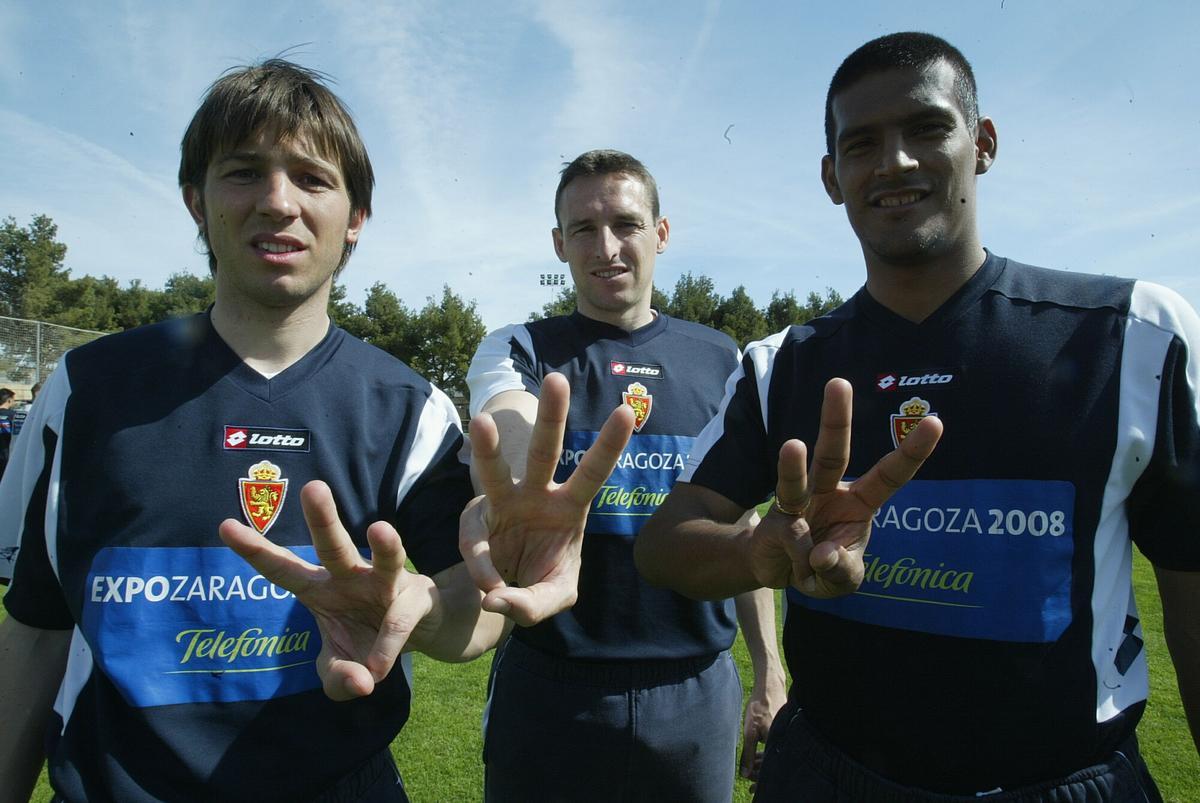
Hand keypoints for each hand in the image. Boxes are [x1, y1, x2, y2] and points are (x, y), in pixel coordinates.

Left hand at [219, 481, 436, 700]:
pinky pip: (400, 620)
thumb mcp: (343, 671)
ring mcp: (387, 584)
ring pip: (386, 558)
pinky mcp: (416, 597)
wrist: (422, 634)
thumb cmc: (370, 643)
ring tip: (381, 529)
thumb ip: (339, 681)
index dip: (255, 550)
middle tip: (313, 487)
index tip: (225, 527)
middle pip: (334, 545)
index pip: (283, 568)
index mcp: (320, 588)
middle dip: (323, 517)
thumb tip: (362, 681)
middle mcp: (351, 577)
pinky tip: (376, 669)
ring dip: (385, 544)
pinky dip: (386, 647)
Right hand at [459, 373, 634, 625]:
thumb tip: (494, 598)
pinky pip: (473, 537)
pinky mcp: (474, 522)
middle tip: (557, 379)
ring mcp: (502, 503)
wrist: (504, 593)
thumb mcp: (552, 599)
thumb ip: (532, 604)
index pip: (593, 472)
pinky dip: (479, 562)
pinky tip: (488, 583)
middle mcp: (536, 495)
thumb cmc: (539, 583)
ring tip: (482, 422)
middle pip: (545, 451)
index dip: (609, 445)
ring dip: (490, 447)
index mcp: (570, 508)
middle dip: (552, 415)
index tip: (627, 411)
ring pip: (496, 471)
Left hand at [739, 671, 787, 784]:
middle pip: (773, 764)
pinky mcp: (784, 732)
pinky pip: (777, 747)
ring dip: (763, 762)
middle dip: (760, 772)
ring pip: (774, 755)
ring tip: (752, 764)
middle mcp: (785, 742)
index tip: (751, 783)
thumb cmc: (759, 707)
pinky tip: (759, 753)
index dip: (760, 778)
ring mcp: (786, 736)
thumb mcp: (750, 732)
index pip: (769, 769)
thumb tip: (745, 773)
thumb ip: (748, 754)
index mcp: (777, 744)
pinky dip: (768, 752)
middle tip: (749, 776)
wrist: (769, 687)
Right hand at [749, 378, 941, 597]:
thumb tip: (822, 556)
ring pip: (798, 477)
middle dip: (836, 418)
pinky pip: (788, 531)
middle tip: (838, 383)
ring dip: (793, 463)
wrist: (776, 572)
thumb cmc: (821, 568)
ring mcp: (799, 503)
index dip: (912, 452)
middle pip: (833, 452)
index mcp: (859, 503)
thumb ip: (842, 571)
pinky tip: (805, 563)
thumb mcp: (842, 580)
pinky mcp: (776, 521)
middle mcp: (829, 493)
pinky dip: (798, 549)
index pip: (890, 474)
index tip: (935, 422)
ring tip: (793, 445)